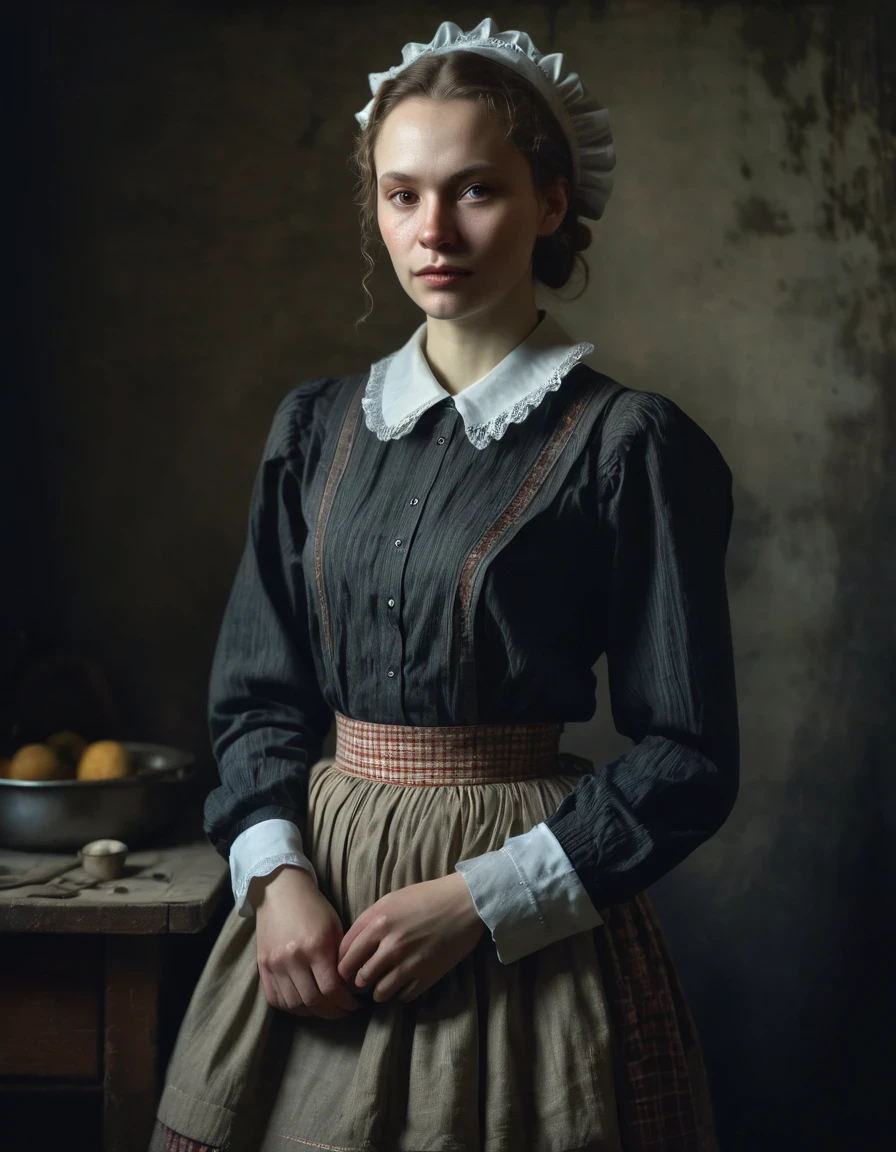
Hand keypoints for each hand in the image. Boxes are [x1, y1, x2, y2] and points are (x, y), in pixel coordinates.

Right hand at [254, 865, 362, 1019]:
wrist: (281, 891)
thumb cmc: (314, 907)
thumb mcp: (335, 927)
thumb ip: (340, 958)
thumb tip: (349, 987)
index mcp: (315, 946)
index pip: (331, 989)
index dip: (345, 1003)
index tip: (354, 1005)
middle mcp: (293, 958)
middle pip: (313, 1001)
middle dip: (332, 1012)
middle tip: (343, 1011)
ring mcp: (275, 964)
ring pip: (294, 1004)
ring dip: (312, 1012)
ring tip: (325, 1009)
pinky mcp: (263, 966)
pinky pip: (275, 999)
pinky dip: (290, 1007)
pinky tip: (304, 1004)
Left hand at [336, 872, 486, 1004]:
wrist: (464, 902)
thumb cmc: (426, 897)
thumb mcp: (390, 900)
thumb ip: (367, 923)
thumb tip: (350, 949)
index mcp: (378, 922)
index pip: (345, 956)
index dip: (341, 968)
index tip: (345, 972)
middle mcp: (391, 944)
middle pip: (359, 978)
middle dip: (358, 983)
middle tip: (361, 983)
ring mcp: (410, 962)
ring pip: (379, 993)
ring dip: (378, 992)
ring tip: (382, 986)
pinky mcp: (428, 975)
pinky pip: (404, 997)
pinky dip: (400, 994)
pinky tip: (403, 985)